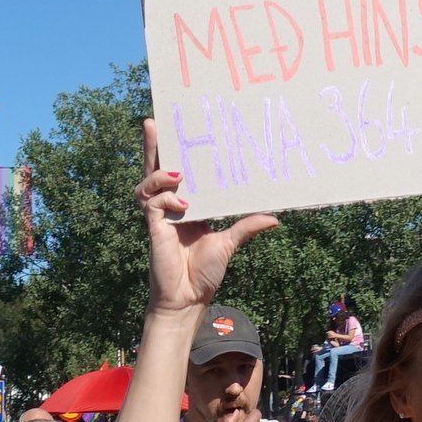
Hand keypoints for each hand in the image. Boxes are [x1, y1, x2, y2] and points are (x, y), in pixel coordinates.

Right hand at [135, 119, 278, 316]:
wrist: (188, 298)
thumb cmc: (204, 272)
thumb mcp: (230, 243)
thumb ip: (247, 226)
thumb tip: (275, 217)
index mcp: (186, 206)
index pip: (176, 173)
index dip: (172, 152)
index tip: (175, 128)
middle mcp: (170, 207)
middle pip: (155, 170)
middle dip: (153, 146)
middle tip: (153, 122)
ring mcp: (159, 217)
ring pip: (147, 184)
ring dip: (159, 174)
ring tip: (178, 172)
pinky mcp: (154, 229)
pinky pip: (151, 204)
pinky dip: (165, 199)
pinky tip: (183, 205)